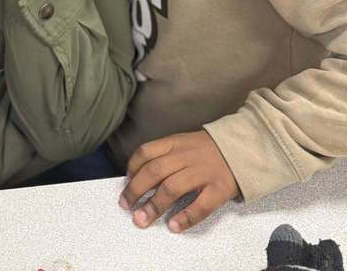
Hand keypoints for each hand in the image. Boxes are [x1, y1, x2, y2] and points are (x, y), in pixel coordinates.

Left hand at [119, 130, 238, 232]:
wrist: (243, 148)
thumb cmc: (207, 150)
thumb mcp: (183, 142)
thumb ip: (164, 154)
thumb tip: (137, 176)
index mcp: (176, 142)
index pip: (146, 152)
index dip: (132, 168)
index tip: (125, 183)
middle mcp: (187, 155)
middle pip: (155, 171)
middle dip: (136, 190)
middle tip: (126, 206)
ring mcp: (204, 171)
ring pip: (173, 187)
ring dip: (154, 205)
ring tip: (142, 219)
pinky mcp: (220, 188)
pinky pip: (201, 205)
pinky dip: (186, 217)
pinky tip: (174, 225)